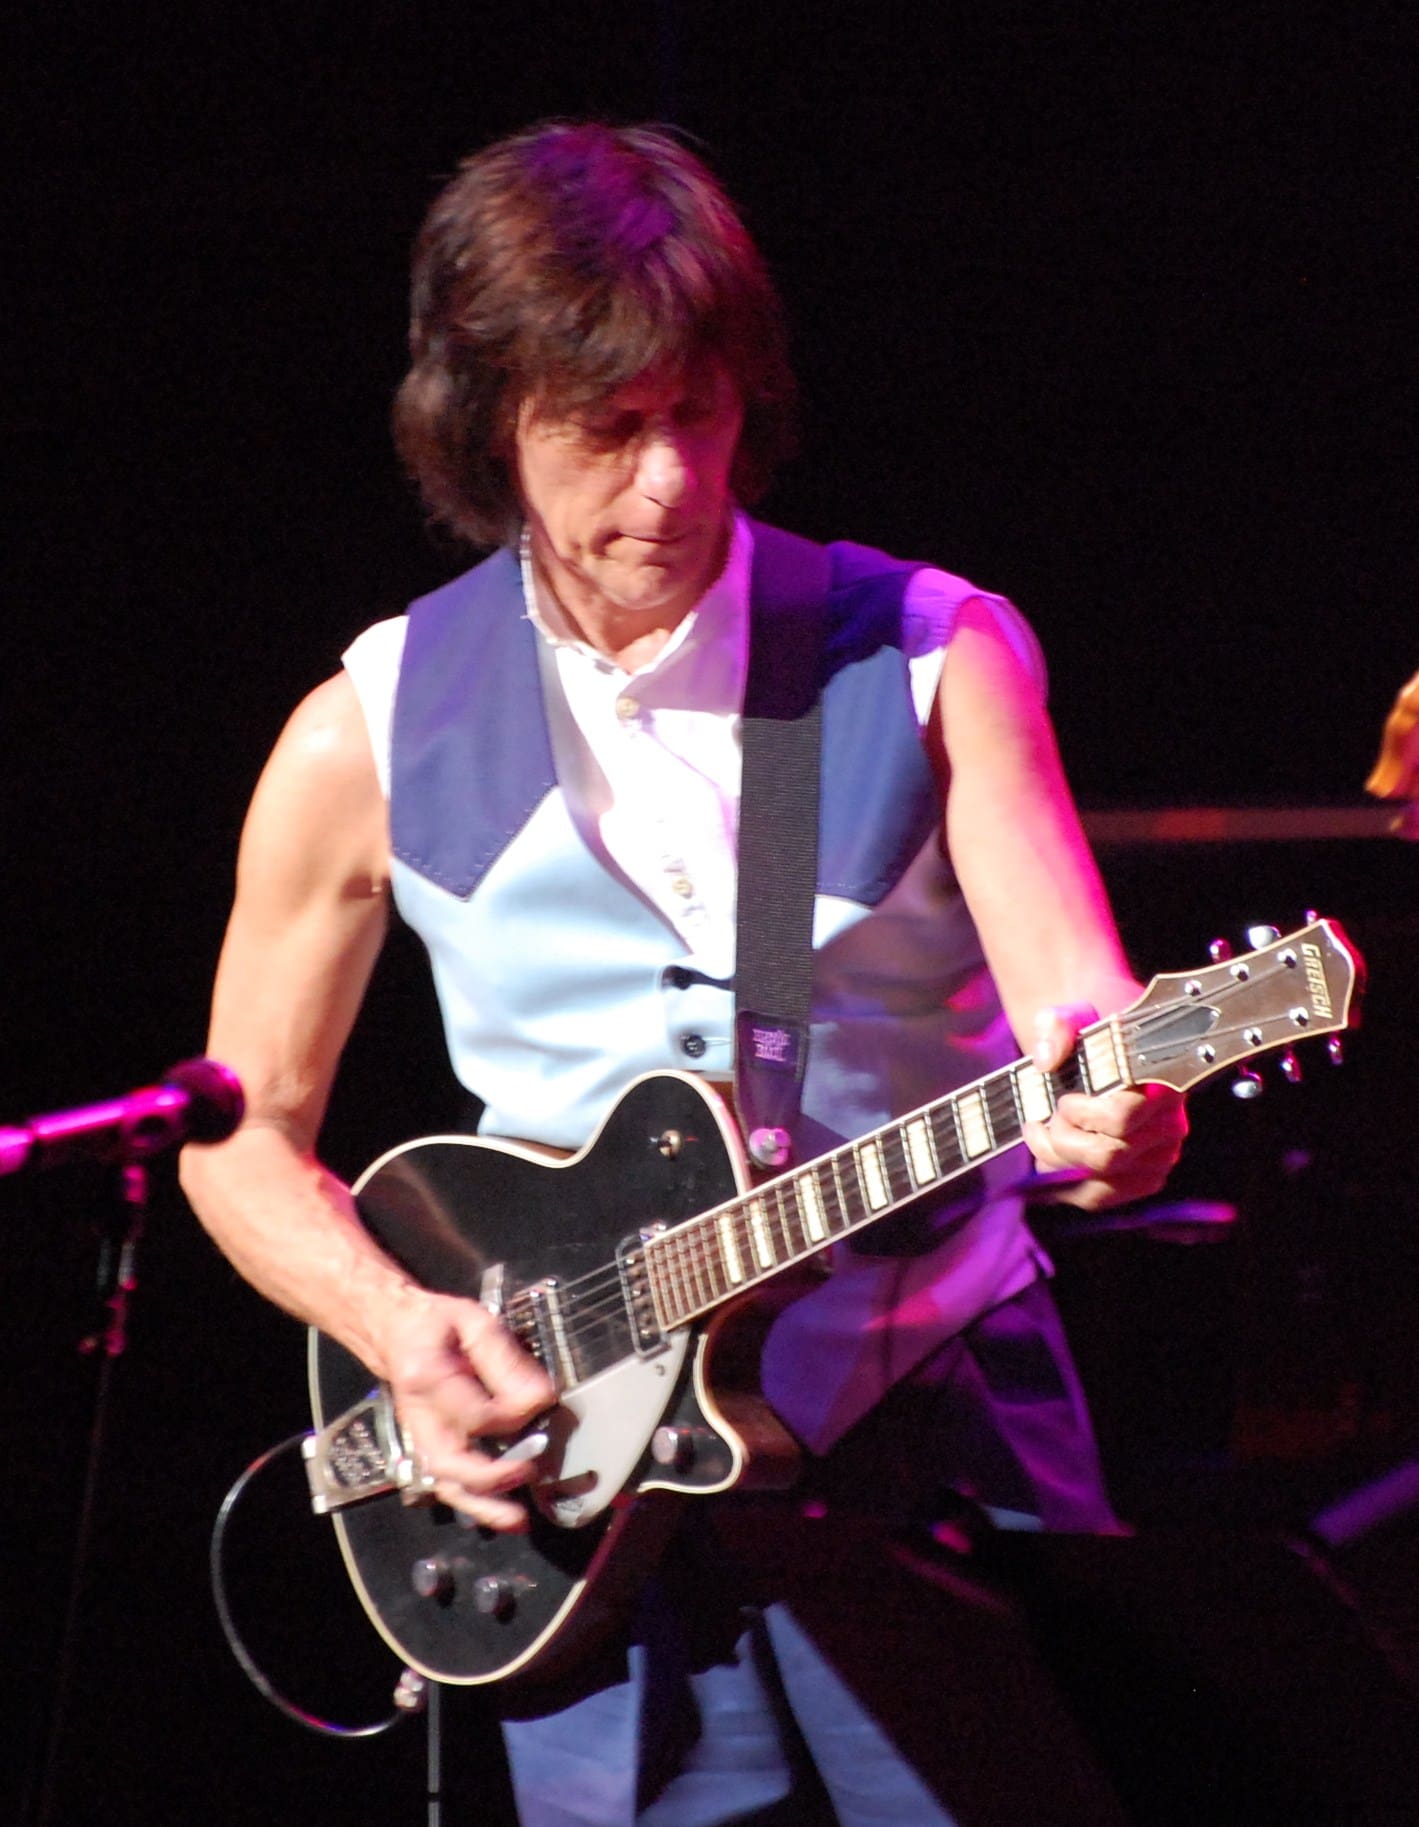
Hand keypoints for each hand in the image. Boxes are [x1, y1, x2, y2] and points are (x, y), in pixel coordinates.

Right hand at [379, 1289, 556, 1529]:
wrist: (394, 1331)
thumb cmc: (437, 1324)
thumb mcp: (475, 1322)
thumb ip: (506, 1360)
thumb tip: (542, 1398)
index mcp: (426, 1377)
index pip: (474, 1413)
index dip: (514, 1414)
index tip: (543, 1400)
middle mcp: (418, 1416)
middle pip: (448, 1462)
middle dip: (492, 1477)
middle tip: (529, 1471)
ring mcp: (419, 1438)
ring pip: (445, 1484)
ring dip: (483, 1506)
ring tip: (518, 1519)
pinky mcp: (427, 1449)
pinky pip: (448, 1484)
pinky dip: (476, 1504)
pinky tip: (506, 1514)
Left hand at [1022, 1005, 1187, 1210]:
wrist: (1100, 1049)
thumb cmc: (1087, 1033)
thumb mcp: (1070, 1015)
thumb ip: (1057, 1025)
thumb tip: (1045, 1058)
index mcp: (1159, 1082)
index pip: (1121, 1118)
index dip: (1081, 1115)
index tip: (1063, 1098)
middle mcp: (1169, 1125)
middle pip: (1107, 1157)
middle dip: (1061, 1140)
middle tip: (1043, 1118)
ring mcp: (1159, 1156)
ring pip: (1100, 1183)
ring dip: (1058, 1162)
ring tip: (1040, 1133)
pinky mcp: (1143, 1177)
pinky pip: (1101, 1198)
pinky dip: (1066, 1186)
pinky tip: (1046, 1162)